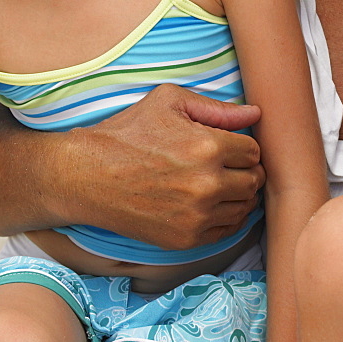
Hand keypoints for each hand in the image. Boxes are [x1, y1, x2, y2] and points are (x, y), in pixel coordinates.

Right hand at [59, 84, 264, 248]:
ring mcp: (196, 215)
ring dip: (238, 195)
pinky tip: (211, 204)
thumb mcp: (169, 102)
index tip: (231, 147)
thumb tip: (256, 113)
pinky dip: (226, 218)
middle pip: (254, 180)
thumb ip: (217, 108)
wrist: (85, 176)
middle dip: (247, 171)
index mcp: (208, 146)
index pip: (254, 151)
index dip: (244, 147)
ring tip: (221, 184)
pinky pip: (227, 230)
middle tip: (230, 166)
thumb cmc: (127, 133)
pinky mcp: (185, 239)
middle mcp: (207, 183)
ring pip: (244, 207)